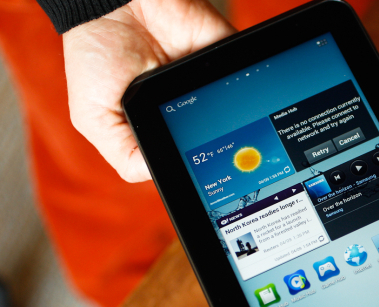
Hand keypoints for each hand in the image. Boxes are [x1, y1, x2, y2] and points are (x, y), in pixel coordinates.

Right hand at [63, 0, 234, 181]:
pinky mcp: (225, 61)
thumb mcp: (94, 117)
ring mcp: (208, 86)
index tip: (208, 185)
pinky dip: (252, 87)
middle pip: (217, 139)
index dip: (197, 170)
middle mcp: (187, 108)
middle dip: (224, 152)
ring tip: (241, 136)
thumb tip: (159, 176)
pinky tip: (248, 100)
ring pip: (239, 114)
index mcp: (160, 125)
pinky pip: (249, 77)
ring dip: (242, 124)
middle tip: (229, 163)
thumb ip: (123, 153)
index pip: (184, 155)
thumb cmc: (97, 54)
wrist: (116, 2)